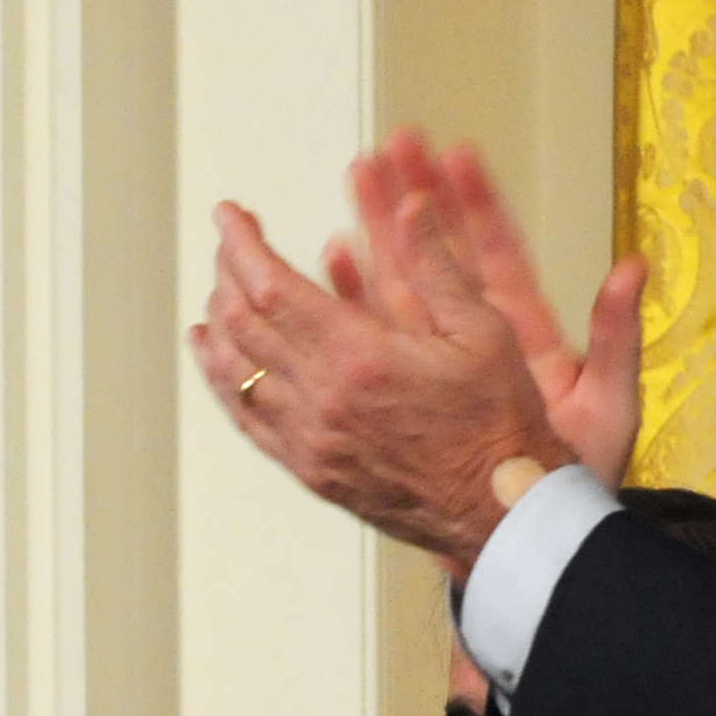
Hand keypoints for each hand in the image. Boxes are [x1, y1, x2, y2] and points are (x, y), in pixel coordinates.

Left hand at [196, 183, 579, 574]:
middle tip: (231, 242)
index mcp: (358, 356)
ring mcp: (309, 440)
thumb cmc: (499, 423)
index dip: (241, 243)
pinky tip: (214, 355)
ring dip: (219, 321)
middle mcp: (321, 399)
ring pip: (234, 371)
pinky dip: (221, 379)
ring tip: (220, 288)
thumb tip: (411, 204)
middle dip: (228, 271)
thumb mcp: (484, 330)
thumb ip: (437, 265)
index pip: (271, 286)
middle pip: (243, 323)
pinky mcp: (309, 470)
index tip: (229, 214)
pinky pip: (246, 419)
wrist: (501, 511)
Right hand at [341, 135, 645, 484]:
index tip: (453, 152)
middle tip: (385, 146)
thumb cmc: (576, 471)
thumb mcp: (609, 401)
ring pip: (402, 285)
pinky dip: (355, 299)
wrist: (531, 530)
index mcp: (525, 332)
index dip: (475, 203)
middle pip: (440, 254)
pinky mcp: (411, 389)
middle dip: (411, 196)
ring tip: (353, 179)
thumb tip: (635, 266)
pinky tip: (334, 262)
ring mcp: (440, 360)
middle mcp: (478, 338)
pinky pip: (376, 337)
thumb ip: (617, 334)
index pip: (496, 253)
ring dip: (377, 232)